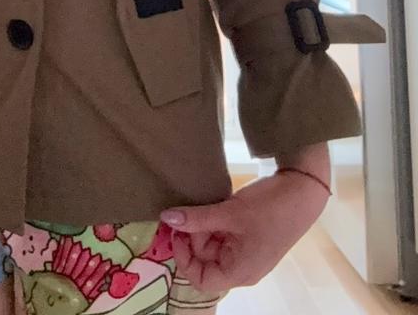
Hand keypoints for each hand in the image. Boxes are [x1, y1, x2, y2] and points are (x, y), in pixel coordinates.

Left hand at [158, 169, 329, 291]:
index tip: (177, 232)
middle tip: (191, 209)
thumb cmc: (270, 208)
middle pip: (205, 258)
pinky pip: (224, 233)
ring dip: (205, 224)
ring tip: (207, 203)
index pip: (201, 279)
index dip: (184, 258)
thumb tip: (166, 218)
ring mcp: (246, 251)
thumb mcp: (229, 213)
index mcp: (239, 272)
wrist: (303, 190)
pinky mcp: (249, 235)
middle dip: (194, 235)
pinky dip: (215, 220)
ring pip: (213, 243)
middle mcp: (242, 267)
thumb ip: (196, 218)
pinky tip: (214, 202)